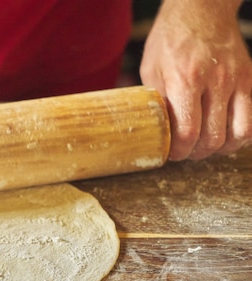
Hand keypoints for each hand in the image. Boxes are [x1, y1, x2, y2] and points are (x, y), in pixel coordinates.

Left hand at [140, 0, 251, 159]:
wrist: (201, 9)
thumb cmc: (170, 39)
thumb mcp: (151, 70)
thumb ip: (157, 101)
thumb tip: (157, 132)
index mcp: (185, 79)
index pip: (188, 131)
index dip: (179, 151)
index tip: (172, 153)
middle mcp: (215, 80)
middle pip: (212, 138)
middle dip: (196, 153)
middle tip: (186, 152)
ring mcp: (236, 80)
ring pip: (237, 134)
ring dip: (220, 149)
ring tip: (205, 146)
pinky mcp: (250, 79)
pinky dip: (240, 136)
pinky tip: (224, 135)